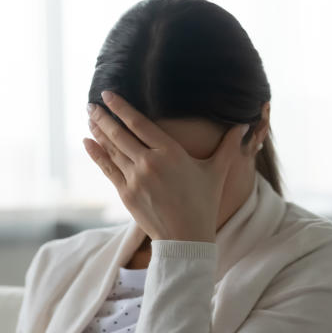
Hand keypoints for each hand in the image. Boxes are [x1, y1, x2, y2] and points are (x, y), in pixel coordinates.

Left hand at [84, 90, 257, 242]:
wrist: (186, 239)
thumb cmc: (203, 204)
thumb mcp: (217, 172)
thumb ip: (227, 146)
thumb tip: (243, 126)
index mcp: (170, 153)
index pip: (140, 124)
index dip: (122, 108)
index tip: (108, 94)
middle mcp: (149, 163)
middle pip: (120, 134)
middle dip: (104, 117)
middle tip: (91, 103)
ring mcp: (135, 179)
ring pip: (112, 150)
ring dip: (99, 131)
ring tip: (90, 117)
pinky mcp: (126, 194)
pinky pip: (108, 168)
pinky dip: (96, 154)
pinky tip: (88, 142)